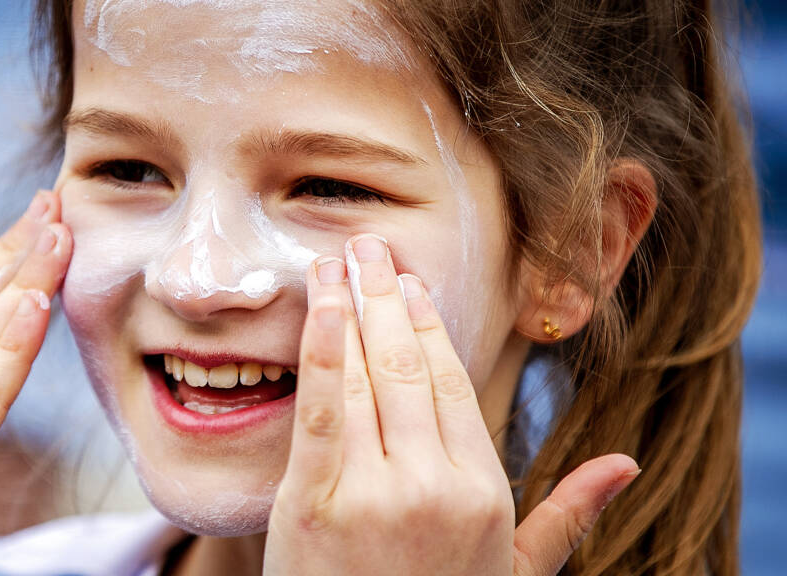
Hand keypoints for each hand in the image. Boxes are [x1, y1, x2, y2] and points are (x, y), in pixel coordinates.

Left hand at [264, 234, 638, 574]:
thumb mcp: (515, 572)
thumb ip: (568, 515)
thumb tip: (624, 465)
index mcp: (483, 492)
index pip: (453, 382)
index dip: (431, 324)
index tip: (413, 283)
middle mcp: (433, 484)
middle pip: (409, 364)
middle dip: (387, 296)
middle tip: (371, 247)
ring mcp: (370, 493)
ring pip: (364, 374)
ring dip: (347, 305)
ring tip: (337, 260)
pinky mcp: (311, 504)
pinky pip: (319, 407)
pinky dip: (318, 346)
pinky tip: (313, 302)